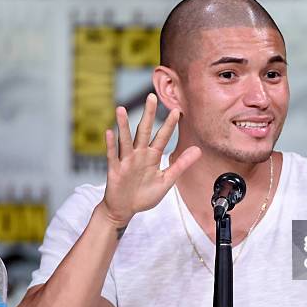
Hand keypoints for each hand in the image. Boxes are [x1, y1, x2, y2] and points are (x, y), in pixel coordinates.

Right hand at [101, 94, 200, 226]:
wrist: (124, 209)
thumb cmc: (144, 195)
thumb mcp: (166, 180)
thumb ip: (181, 165)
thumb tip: (197, 150)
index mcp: (152, 157)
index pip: (162, 137)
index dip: (169, 125)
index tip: (177, 111)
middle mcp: (139, 155)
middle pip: (144, 131)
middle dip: (148, 115)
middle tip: (151, 97)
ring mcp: (126, 161)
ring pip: (125, 140)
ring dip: (123, 125)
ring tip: (122, 109)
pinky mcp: (115, 170)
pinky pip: (112, 156)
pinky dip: (110, 145)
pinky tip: (109, 132)